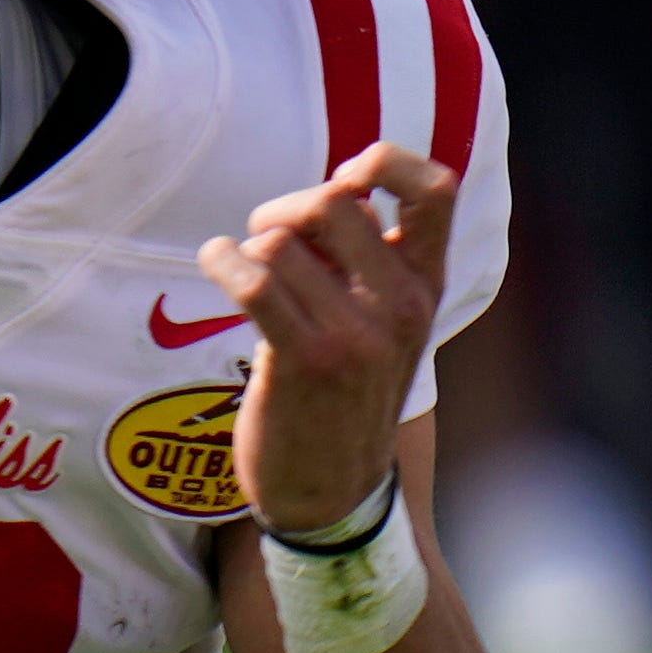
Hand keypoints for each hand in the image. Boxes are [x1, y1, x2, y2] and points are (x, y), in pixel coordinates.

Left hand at [196, 142, 455, 534]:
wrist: (333, 492)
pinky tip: (216, 264)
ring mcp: (355, 336)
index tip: (345, 177)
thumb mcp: (386, 322)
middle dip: (285, 207)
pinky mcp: (303, 361)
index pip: (435, 190)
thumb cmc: (348, 392)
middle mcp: (400, 307)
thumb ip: (374, 257)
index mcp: (425, 285)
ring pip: (281, 241)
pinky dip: (221, 260)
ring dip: (249, 246)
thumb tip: (339, 186)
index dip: (385, 160)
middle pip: (333, 201)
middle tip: (269, 237)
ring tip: (247, 272)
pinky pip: (254, 280)